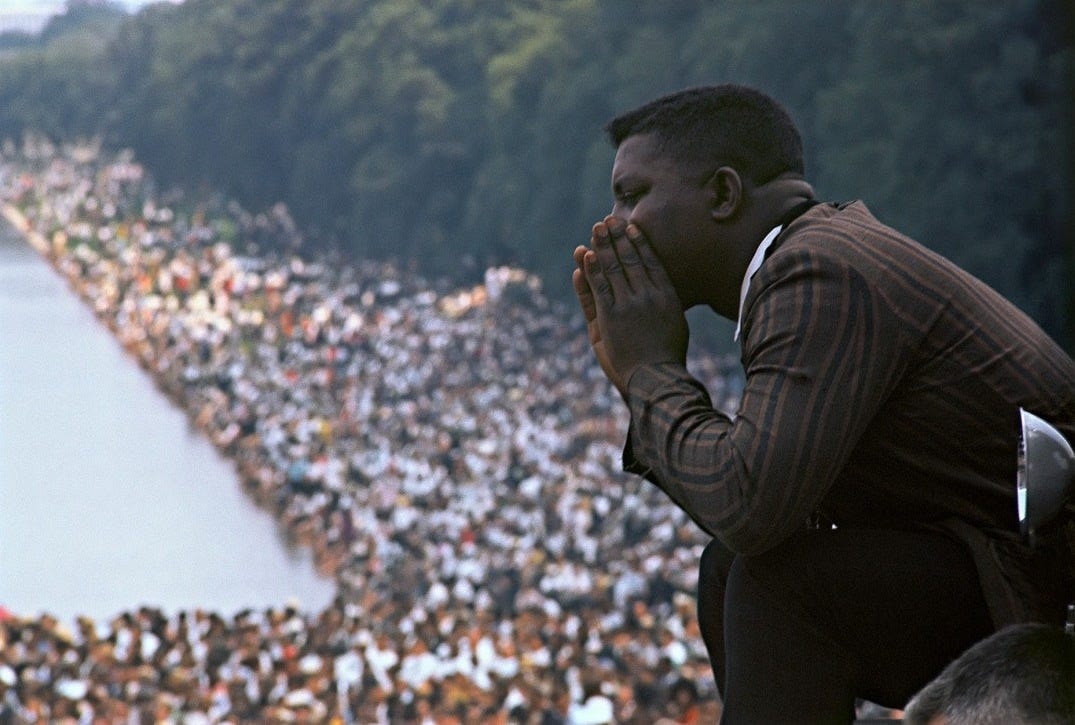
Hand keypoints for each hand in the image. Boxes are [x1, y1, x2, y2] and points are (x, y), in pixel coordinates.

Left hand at [572, 216, 687, 397]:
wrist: (657, 378)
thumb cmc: (667, 356)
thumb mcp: (674, 323)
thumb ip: (664, 302)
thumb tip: (659, 287)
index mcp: (667, 295)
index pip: (651, 261)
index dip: (639, 242)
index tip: (630, 227)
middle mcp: (649, 295)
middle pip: (631, 259)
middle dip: (618, 238)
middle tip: (608, 220)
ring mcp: (629, 305)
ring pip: (614, 269)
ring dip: (603, 246)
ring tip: (596, 229)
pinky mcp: (610, 317)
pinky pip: (599, 287)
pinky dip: (591, 270)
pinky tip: (585, 255)